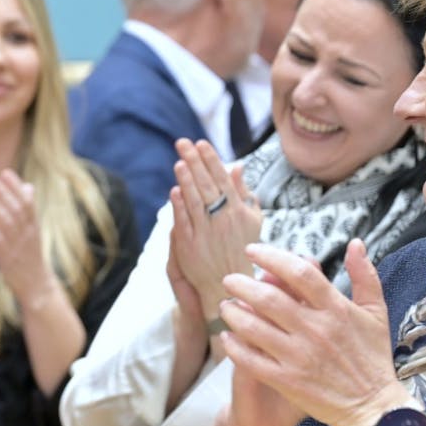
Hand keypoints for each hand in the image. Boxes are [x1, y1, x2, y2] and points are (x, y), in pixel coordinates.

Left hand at [0, 169, 52, 303]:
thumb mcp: (34, 232)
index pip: (26, 202)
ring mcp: (18, 246)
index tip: (5, 171)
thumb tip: (28, 187)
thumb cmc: (32, 258)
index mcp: (34, 227)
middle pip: (16, 208)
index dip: (15, 187)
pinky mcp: (9, 259)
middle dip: (2, 190)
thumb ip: (29, 210)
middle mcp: (28, 234)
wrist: (38, 287)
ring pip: (8, 222)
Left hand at [170, 138, 258, 319]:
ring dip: (185, 179)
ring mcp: (206, 233)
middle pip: (206, 185)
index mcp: (239, 211)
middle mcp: (223, 220)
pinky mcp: (190, 245)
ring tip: (178, 161)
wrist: (229, 282)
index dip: (211, 160)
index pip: (222, 179)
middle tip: (182, 143)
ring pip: (194, 201)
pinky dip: (179, 205)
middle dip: (194, 161)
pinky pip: (184, 221)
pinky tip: (174, 190)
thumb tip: (236, 166)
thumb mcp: (252, 220)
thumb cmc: (243, 247)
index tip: (201, 143)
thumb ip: (243, 193)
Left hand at [219, 240, 410, 425]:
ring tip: (225, 305)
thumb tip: (356, 243)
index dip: (271, 257)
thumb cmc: (373, 358)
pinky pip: (251, 359)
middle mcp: (316, 330)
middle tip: (229, 279)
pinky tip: (227, 337)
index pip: (299, 273)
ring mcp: (300, 356)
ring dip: (233, 312)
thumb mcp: (376, 313)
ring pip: (254, 327)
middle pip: (269, 298)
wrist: (373, 407)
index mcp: (337, 310)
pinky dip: (234, 346)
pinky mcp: (287, 381)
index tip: (252, 251)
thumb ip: (365, 276)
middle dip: (242, 284)